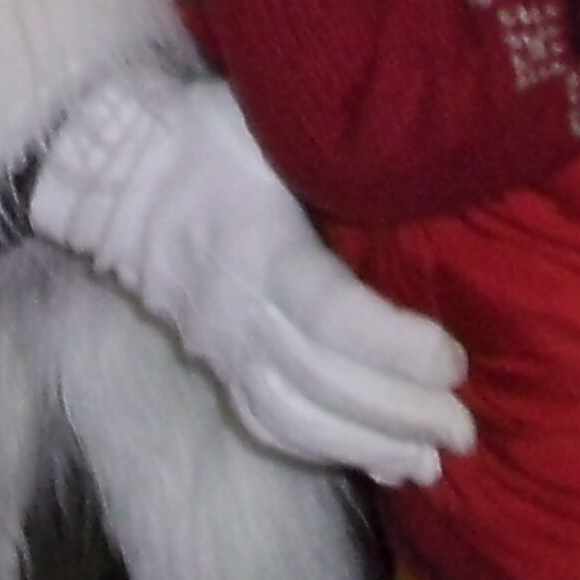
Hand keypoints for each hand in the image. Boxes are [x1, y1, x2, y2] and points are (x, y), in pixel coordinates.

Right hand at [26, 64, 472, 482]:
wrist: (115, 172)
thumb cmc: (205, 134)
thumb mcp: (265, 118)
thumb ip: (328, 144)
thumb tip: (410, 148)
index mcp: (257, 245)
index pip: (330, 314)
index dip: (395, 347)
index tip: (454, 360)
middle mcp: (236, 307)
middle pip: (320, 379)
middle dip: (398, 412)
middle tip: (463, 428)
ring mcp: (220, 343)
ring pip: (292, 416)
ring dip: (365, 444)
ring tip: (429, 461)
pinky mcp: (213, 361)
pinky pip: (266, 422)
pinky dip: (322, 448)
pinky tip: (375, 459)